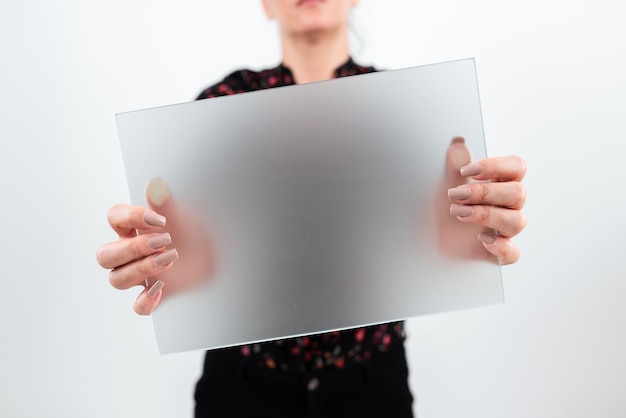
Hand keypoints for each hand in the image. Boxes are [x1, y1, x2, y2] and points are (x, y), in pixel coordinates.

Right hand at [96, 179, 212, 314]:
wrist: (218, 250)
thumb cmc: (193, 229)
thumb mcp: (182, 215)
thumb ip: (166, 204)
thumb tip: (155, 186)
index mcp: (133, 227)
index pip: (114, 218)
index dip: (130, 218)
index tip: (158, 219)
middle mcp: (131, 252)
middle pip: (106, 255)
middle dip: (133, 248)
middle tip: (163, 241)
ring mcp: (140, 274)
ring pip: (116, 279)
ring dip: (140, 269)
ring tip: (169, 258)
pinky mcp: (155, 293)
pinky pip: (138, 306)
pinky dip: (145, 301)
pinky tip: (161, 289)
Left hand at [440, 137, 526, 264]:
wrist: (428, 241)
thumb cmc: (441, 211)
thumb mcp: (444, 187)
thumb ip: (454, 168)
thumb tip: (458, 144)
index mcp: (499, 184)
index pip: (516, 167)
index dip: (495, 167)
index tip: (466, 172)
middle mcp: (506, 206)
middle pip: (518, 193)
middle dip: (484, 192)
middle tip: (456, 195)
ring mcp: (504, 230)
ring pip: (518, 221)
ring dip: (487, 215)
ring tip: (459, 213)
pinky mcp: (499, 253)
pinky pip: (513, 253)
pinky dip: (500, 247)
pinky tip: (481, 239)